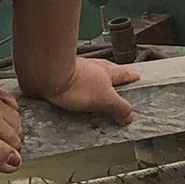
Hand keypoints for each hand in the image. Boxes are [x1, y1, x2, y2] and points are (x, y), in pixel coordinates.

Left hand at [22, 52, 139, 125]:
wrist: (48, 75)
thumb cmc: (76, 83)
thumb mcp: (105, 100)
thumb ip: (119, 108)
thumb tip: (129, 115)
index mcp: (107, 72)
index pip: (124, 73)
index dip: (131, 76)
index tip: (136, 76)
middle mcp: (92, 68)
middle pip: (106, 72)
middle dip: (112, 80)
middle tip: (115, 88)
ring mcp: (75, 70)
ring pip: (89, 76)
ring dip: (92, 85)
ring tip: (93, 98)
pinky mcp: (60, 76)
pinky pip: (72, 83)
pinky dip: (76, 89)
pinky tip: (73, 98)